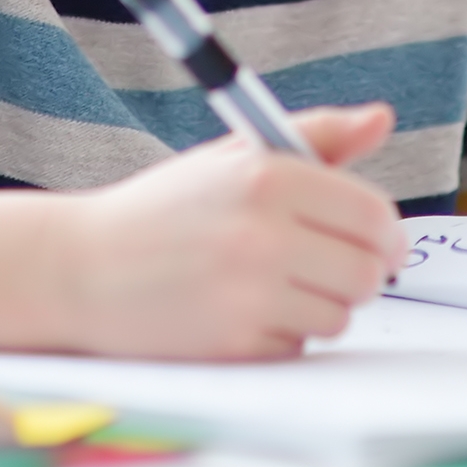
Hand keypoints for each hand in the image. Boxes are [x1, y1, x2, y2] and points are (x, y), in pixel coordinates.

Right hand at [46, 103, 404, 358]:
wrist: (81, 269)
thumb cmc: (164, 210)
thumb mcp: (235, 155)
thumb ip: (314, 136)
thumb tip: (381, 119)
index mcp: (267, 176)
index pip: (373, 215)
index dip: (385, 233)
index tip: (376, 240)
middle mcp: (262, 234)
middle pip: (367, 273)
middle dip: (356, 273)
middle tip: (323, 265)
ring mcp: (248, 295)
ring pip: (339, 316)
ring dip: (318, 306)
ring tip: (272, 286)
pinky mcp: (234, 346)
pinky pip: (298, 347)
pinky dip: (281, 336)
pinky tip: (242, 312)